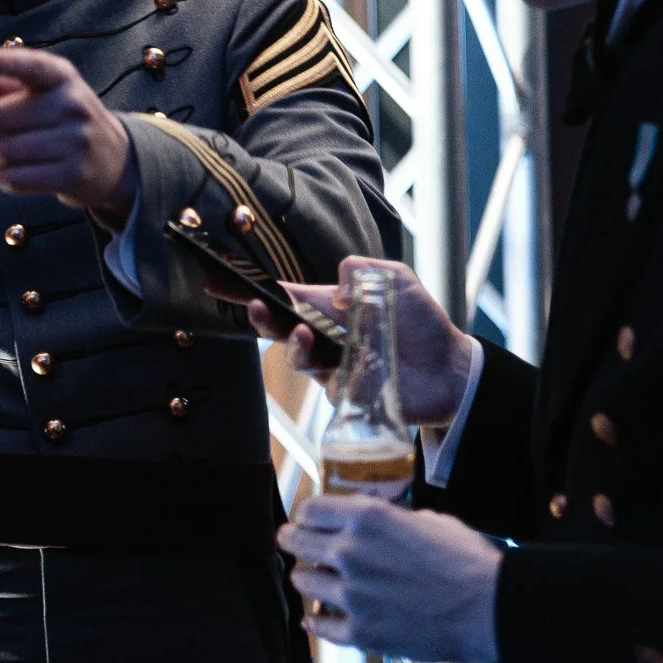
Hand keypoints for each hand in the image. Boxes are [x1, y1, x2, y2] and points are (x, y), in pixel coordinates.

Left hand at [0, 47, 135, 223]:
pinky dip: (2, 179)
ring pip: (5, 150)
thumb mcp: (37, 95)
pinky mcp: (73, 174)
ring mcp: (76, 140)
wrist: (113, 160)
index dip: (7, 63)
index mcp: (63, 78)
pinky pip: (17, 178)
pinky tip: (8, 175)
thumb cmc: (61, 121)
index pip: (34, 66)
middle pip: (0, 118)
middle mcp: (73, 105)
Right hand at [229, 257, 475, 426]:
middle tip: (253, 305)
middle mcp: (324, 336)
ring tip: (304, 332)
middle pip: (278, 326)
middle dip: (260, 316)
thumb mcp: (396, 279)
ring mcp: (332, 365)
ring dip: (292, 342)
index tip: (214, 278)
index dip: (247, 288)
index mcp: (330, 305)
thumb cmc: (420, 322)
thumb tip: (336, 285)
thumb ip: (363, 270)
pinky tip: (338, 357)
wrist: (448, 368)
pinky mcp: (344, 392)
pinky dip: (326, 367)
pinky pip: (323, 382)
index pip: (282, 294)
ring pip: (296, 355)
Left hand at [279, 495, 500, 662]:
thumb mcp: (427, 519)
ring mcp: (352, 594)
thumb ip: (390, 520)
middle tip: (290, 542)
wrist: (489, 607)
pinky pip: (320, 625)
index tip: (306, 519)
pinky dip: (315, 620)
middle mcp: (351, 551)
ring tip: (311, 580)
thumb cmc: (467, 561)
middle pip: (296, 541)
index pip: (311, 508)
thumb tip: (377, 524)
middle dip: (292, 540)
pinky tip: (314, 617)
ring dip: (306, 578)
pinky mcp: (360, 632)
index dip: (307, 514)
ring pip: (302, 581)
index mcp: (368, 517)